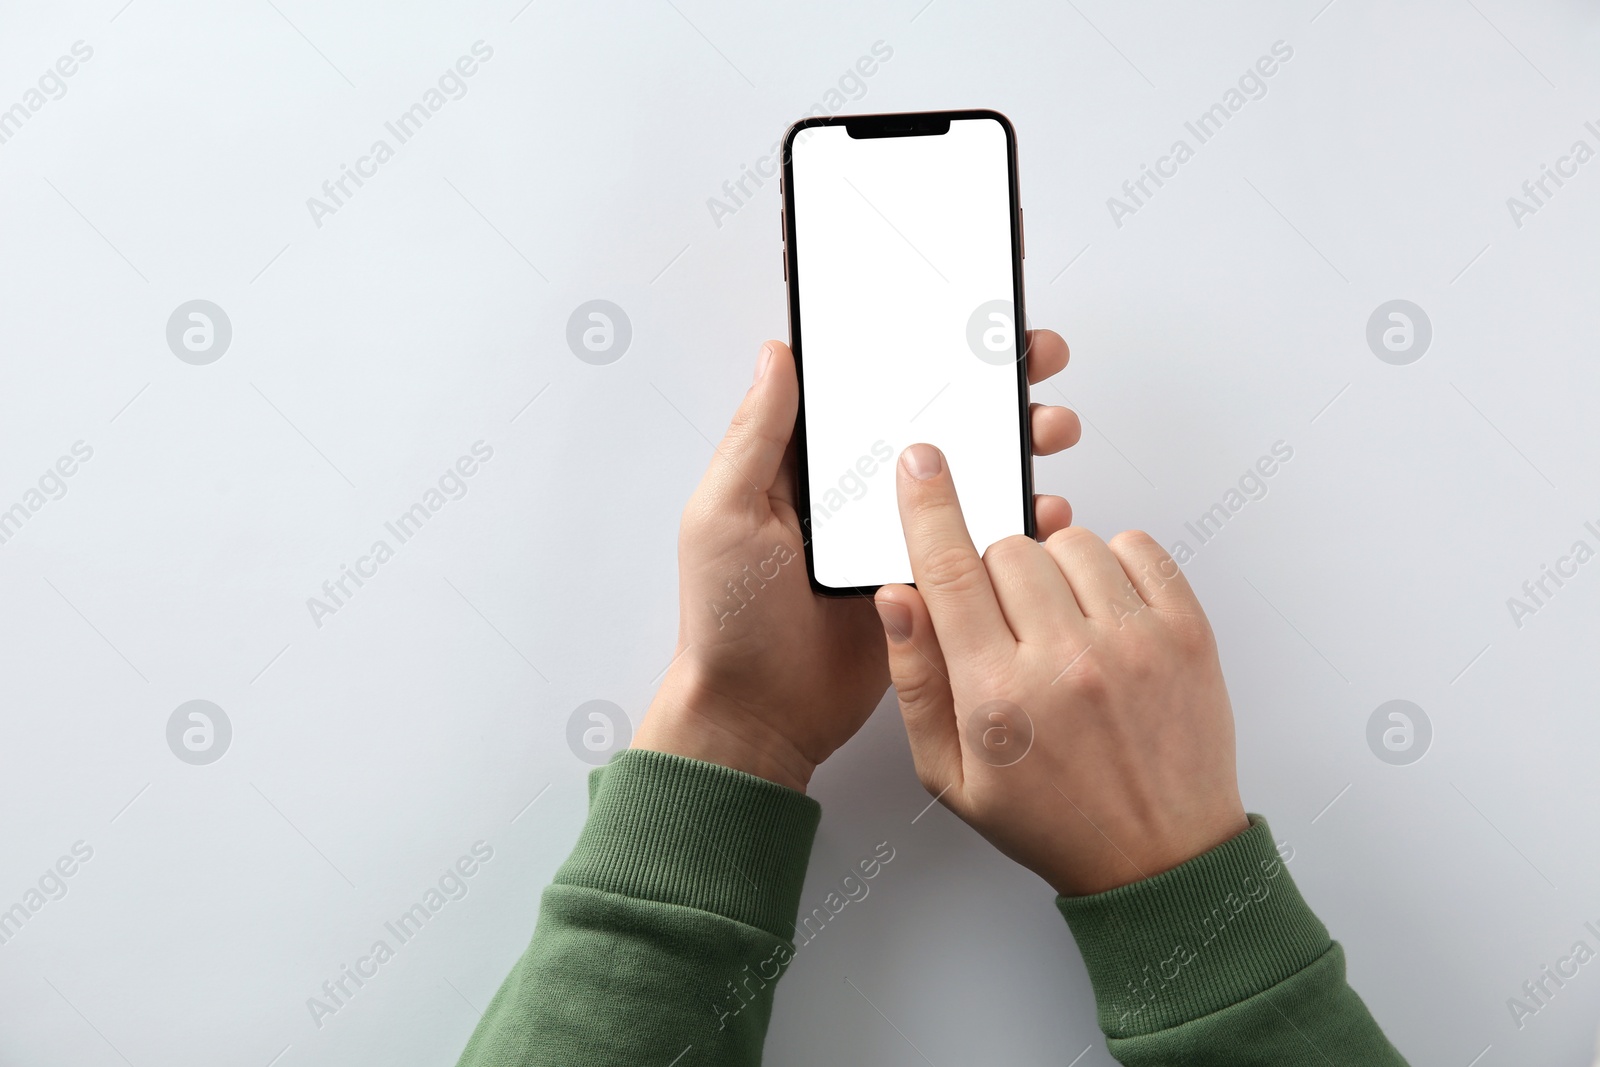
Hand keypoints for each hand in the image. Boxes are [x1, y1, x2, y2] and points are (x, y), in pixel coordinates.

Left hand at [632, 335, 1081, 791]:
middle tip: (1032, 358)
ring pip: (973, 473)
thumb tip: (776, 352)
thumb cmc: (728, 619)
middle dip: (993, 383)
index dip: (919, 344)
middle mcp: (860, 488)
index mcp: (810, 462)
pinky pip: (985, 540)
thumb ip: (757, 435)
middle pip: (938, 418)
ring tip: (1048, 429)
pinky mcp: (932, 580)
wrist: (759, 718)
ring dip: (1019, 442)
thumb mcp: (725, 514)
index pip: (872, 384)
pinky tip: (1045, 509)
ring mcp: (900, 533)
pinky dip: (1024, 521)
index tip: (967, 310)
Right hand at [875, 444, 1247, 893]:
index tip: (921, 462)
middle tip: (1008, 625)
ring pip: (1070, 540)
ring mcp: (1134, 642)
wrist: (1160, 857)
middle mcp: (1066, 661)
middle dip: (993, 572)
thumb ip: (916, 681)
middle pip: (1006, 548)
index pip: (948, 570)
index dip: (928, 505)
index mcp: (998, 697)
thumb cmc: (1052, 819)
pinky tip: (1103, 614)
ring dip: (1053, 568)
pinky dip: (1112, 564)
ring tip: (1061, 626)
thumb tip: (897, 598)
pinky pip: (1136, 545)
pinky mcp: (1187, 632)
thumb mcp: (951, 776)